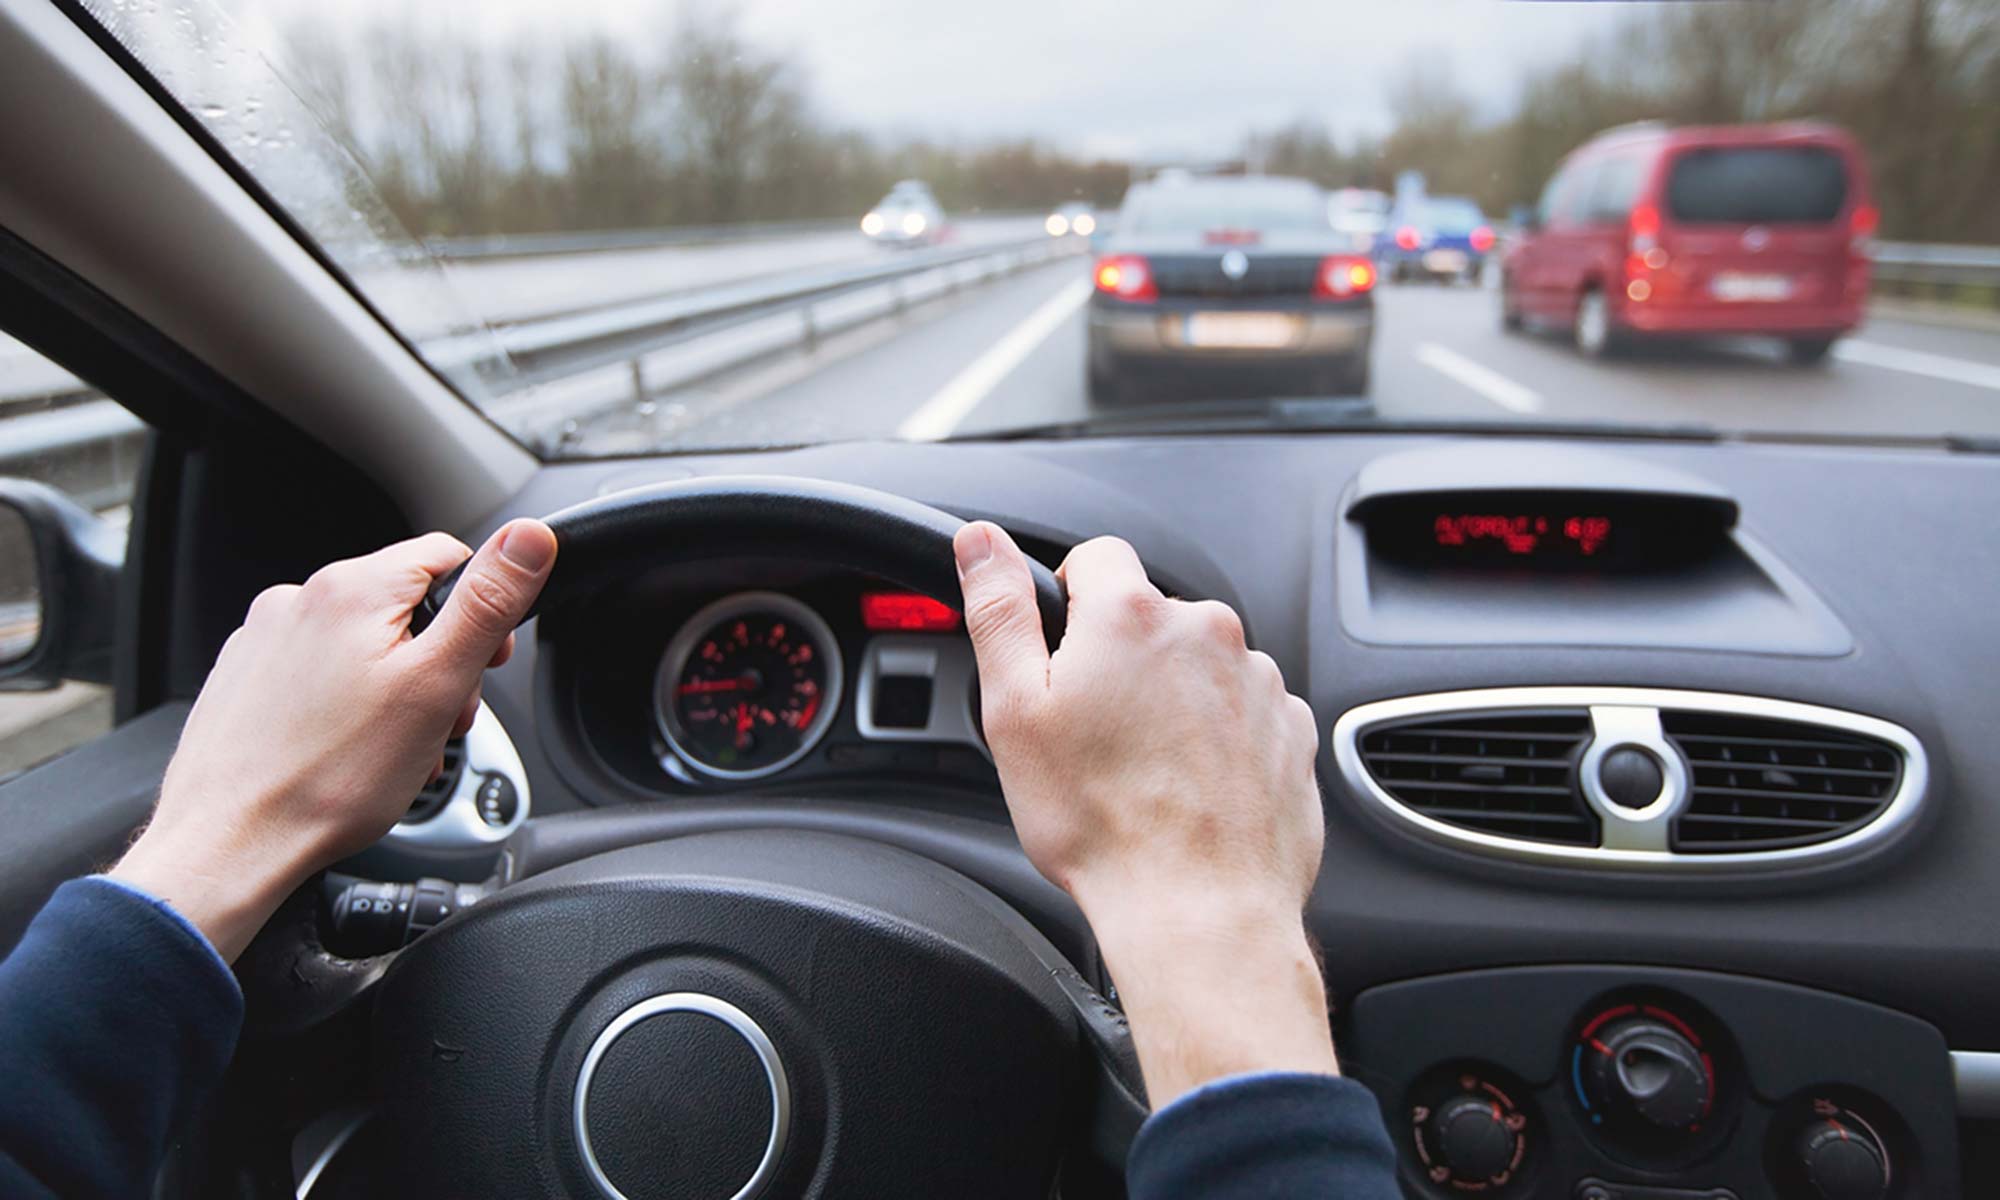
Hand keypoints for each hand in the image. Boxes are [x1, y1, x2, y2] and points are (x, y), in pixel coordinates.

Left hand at [111, 520, 557, 961]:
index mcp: (353, 588)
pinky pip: (321, 674)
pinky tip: (351, 752)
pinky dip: (349, 706)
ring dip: (397, 690)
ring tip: (396, 749)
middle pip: (406, 606)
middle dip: (438, 662)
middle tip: (440, 722)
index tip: (485, 664)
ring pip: (364, 645)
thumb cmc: (329, 778)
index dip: (482, 610)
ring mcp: (266, 639)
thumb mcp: (437, 683)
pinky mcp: (247, 678)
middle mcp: (300, 599)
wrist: (229, 843)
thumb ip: (488, 603)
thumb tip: (530, 537)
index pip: (447, 556)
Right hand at [954, 521, 1336, 1106]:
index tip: (1062, 659)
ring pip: (1200, 668)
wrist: (1199, 910)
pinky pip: (1245, 713)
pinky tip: (1190, 791)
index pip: (1097, 558)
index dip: (1068, 603)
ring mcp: (1259, 681)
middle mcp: (1208, 632)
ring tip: (1145, 774)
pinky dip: (1219, 740)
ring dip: (1174, 701)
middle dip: (1122, 661)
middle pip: (1151, 618)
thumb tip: (981, 541)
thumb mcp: (1015, 712)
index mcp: (1132, 615)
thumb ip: (999, 611)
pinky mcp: (1292, 730)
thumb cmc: (1101, 825)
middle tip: (1094, 736)